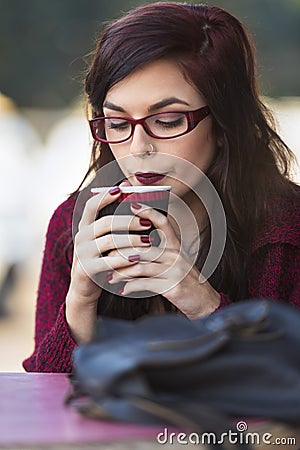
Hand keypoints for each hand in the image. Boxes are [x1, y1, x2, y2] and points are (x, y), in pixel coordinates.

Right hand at [66, 180, 155, 340]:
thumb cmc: (101, 258)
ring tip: (149, 242)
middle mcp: (81, 237)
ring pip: (109, 242)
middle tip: (147, 223)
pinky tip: (138, 259)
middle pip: (105, 223)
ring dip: (131, 241)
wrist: (85, 287)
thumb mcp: (103, 239)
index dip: (105, 196)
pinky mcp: (87, 270)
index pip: (91, 205)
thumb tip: (129, 191)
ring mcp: (82, 253)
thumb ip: (113, 221)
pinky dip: (124, 260)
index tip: (122, 189)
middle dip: (128, 221)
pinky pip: (108, 262)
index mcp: (84, 226)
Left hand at [107, 202, 220, 318]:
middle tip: (106, 257)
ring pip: (140, 266)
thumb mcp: (177, 261)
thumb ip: (160, 252)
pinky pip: (145, 284)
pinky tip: (124, 289)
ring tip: (111, 277)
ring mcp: (175, 270)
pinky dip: (131, 287)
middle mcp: (176, 255)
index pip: (163, 223)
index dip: (149, 212)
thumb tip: (134, 248)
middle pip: (142, 247)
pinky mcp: (172, 286)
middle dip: (121, 252)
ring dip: (122, 272)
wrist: (204, 301)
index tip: (132, 205)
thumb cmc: (186, 280)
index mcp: (176, 246)